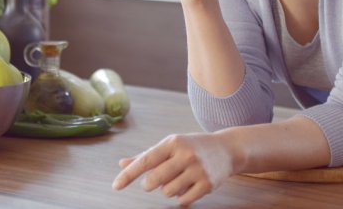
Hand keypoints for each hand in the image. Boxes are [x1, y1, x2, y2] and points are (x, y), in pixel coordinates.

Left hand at [112, 132, 235, 205]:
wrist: (226, 149)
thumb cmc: (192, 147)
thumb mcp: (170, 146)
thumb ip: (146, 155)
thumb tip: (122, 164)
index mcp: (173, 142)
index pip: (146, 160)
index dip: (129, 174)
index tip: (116, 186)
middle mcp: (186, 155)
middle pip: (155, 179)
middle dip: (149, 184)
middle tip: (151, 182)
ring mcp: (198, 170)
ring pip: (168, 192)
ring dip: (168, 190)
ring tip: (178, 180)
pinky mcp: (207, 184)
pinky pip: (183, 200)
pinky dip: (181, 197)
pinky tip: (188, 186)